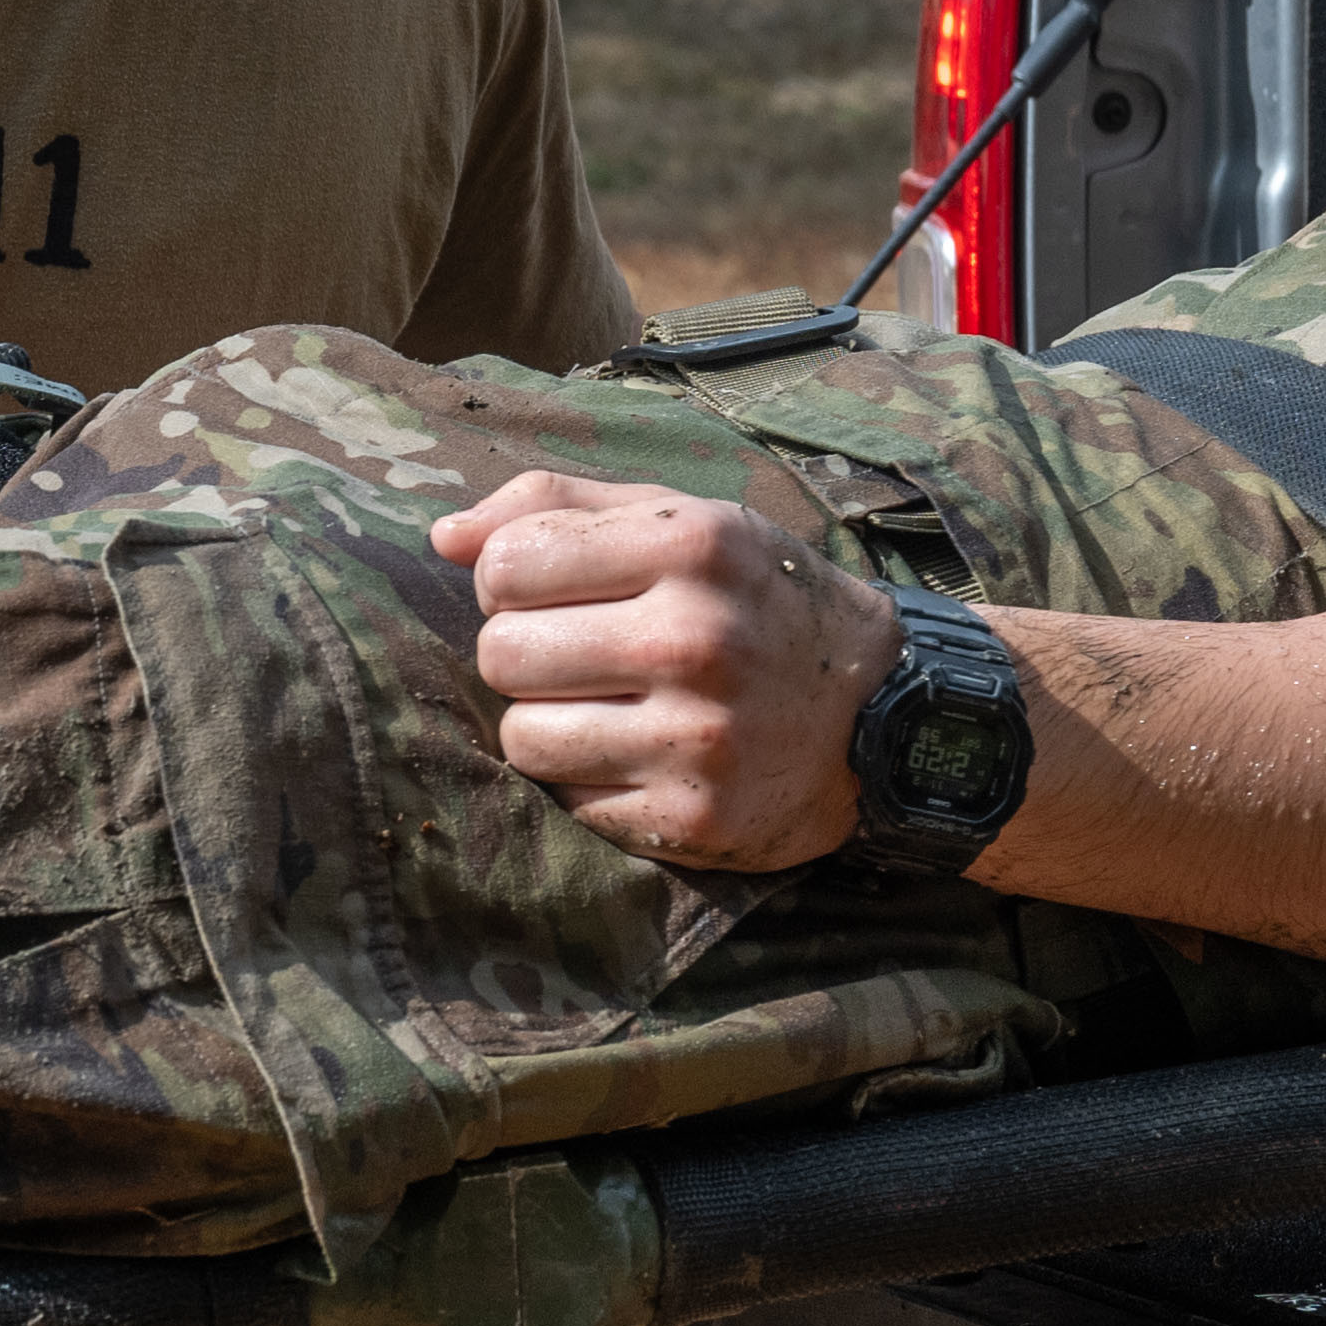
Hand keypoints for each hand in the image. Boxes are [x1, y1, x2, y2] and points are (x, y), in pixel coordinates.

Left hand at [434, 467, 884, 877]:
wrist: (883, 712)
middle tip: (577, 656)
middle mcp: (695, 639)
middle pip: (502, 653)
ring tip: (602, 708)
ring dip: (544, 724)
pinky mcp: (691, 818)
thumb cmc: (757, 600)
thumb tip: (441, 537)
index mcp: (690, 545)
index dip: (509, 581)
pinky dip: (588, 780)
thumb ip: (557, 507)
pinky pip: (569, 801)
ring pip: (522, 737)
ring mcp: (697, 737)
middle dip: (522, 654)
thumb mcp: (683, 521)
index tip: (553, 592)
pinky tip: (640, 756)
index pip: (506, 564)